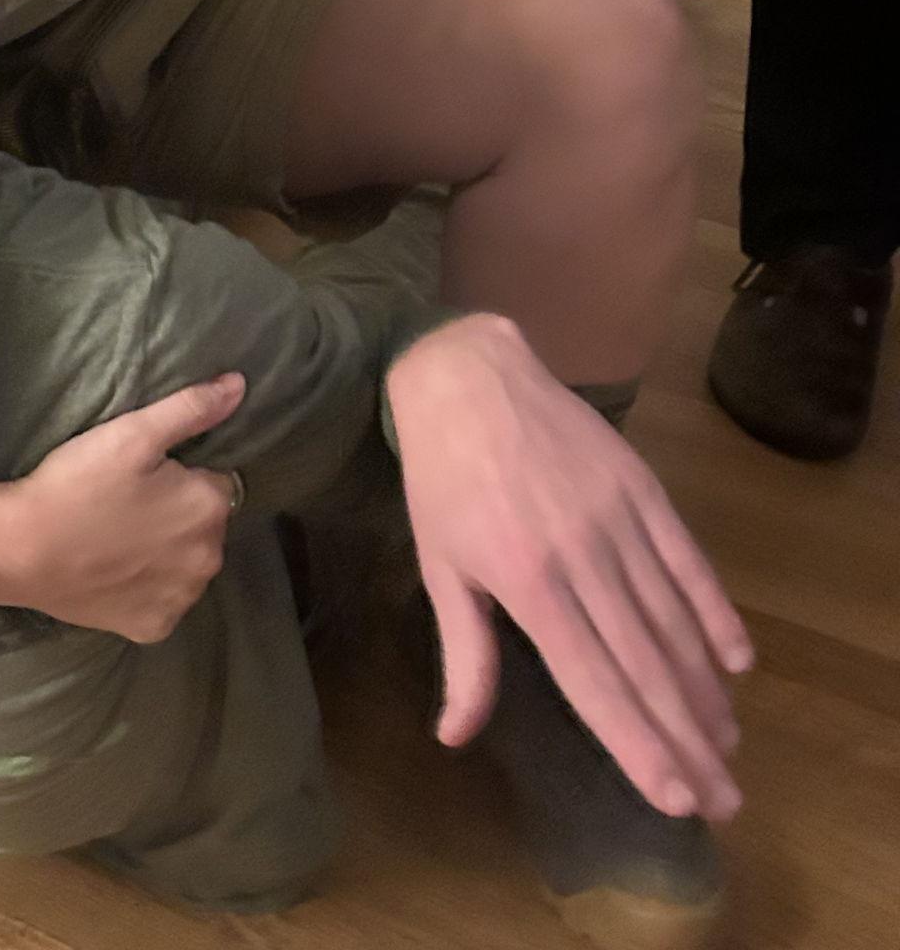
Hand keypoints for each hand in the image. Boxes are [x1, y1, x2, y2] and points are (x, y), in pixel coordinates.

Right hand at [0, 375, 244, 642]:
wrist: (20, 548)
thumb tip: (239, 385)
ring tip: (118, 536)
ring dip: (167, 552)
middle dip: (178, 512)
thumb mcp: (132, 433)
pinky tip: (116, 572)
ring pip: (187, 564)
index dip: (178, 474)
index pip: (213, 482)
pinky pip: (163, 600)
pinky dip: (147, 588)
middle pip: (204, 525)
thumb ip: (190, 409)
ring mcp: (182, 599)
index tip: (141, 475)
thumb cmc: (77, 484)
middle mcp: (209, 559)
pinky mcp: (154, 627)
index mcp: (209, 508)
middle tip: (125, 502)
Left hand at [388, 316, 752, 820]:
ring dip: (704, 688)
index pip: (592, 682)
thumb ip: (464, 653)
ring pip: (673, 621)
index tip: (674, 797)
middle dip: (686, 739)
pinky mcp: (641, 487)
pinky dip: (715, 612)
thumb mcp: (438, 565)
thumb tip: (454, 736)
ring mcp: (617, 520)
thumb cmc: (442, 477)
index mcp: (524, 582)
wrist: (467, 377)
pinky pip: (689, 560)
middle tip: (723, 798)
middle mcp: (580, 557)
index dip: (636, 744)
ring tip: (726, 743)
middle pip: (644, 665)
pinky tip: (736, 661)